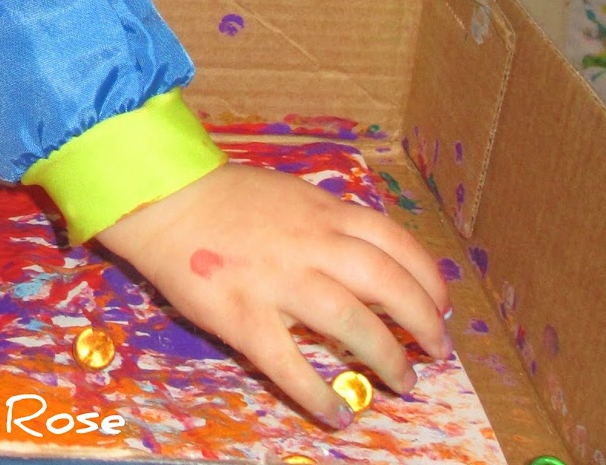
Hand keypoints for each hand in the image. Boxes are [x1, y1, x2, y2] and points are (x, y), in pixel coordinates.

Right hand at [96, 162, 451, 427]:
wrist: (163, 197)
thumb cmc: (225, 195)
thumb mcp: (289, 192)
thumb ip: (327, 221)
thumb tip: (369, 255)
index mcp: (322, 211)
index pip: (394, 242)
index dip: (427, 277)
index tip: (442, 303)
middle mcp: (310, 244)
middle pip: (386, 284)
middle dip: (422, 321)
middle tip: (436, 350)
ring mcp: (279, 282)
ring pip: (352, 324)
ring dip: (386, 359)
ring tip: (404, 381)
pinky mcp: (245, 317)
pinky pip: (291, 366)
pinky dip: (320, 395)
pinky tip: (339, 414)